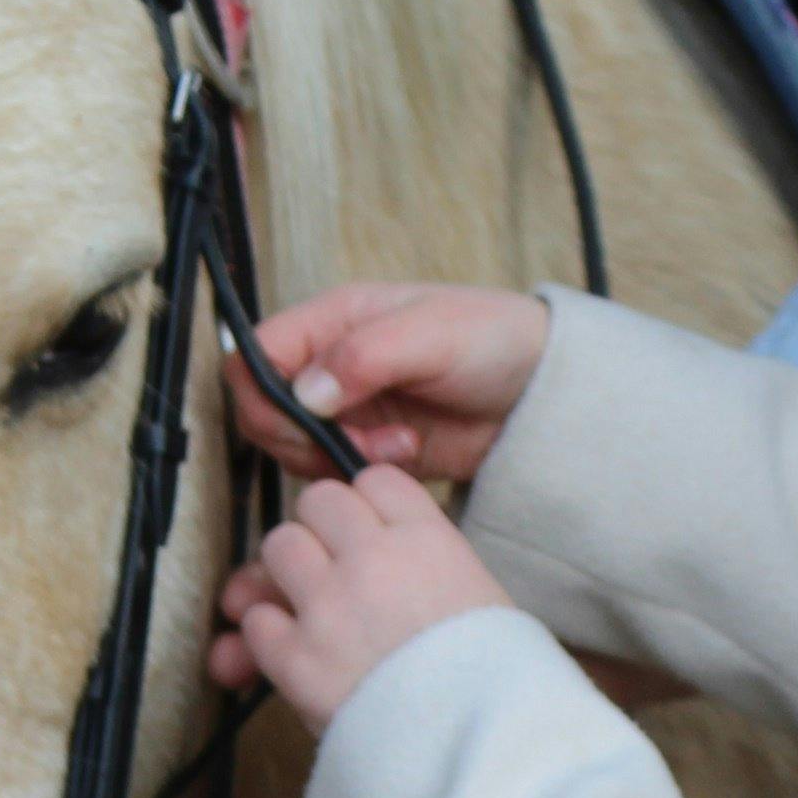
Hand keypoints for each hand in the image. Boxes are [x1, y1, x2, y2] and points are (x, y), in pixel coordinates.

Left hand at [211, 469, 513, 726]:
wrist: (481, 749)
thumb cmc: (497, 684)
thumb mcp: (486, 601)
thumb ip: (433, 566)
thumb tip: (393, 555)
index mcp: (428, 540)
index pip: (376, 480)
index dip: (368, 504)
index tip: (371, 530)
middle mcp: (373, 558)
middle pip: (318, 500)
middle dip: (321, 529)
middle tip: (334, 566)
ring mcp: (329, 606)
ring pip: (279, 546)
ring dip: (288, 573)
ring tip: (312, 606)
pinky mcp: (297, 660)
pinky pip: (257, 622)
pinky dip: (270, 637)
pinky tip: (299, 655)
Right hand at [225, 284, 551, 481]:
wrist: (541, 392)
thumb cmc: (493, 339)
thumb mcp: (432, 334)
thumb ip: (365, 356)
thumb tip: (305, 392)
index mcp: (333, 321)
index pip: (255, 356)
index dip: (264, 393)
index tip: (310, 416)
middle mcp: (328, 364)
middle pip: (264, 412)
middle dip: (303, 437)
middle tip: (360, 440)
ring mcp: (346, 410)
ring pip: (294, 449)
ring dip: (337, 458)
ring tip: (398, 445)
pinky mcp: (367, 448)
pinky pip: (332, 474)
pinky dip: (360, 476)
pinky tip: (407, 456)